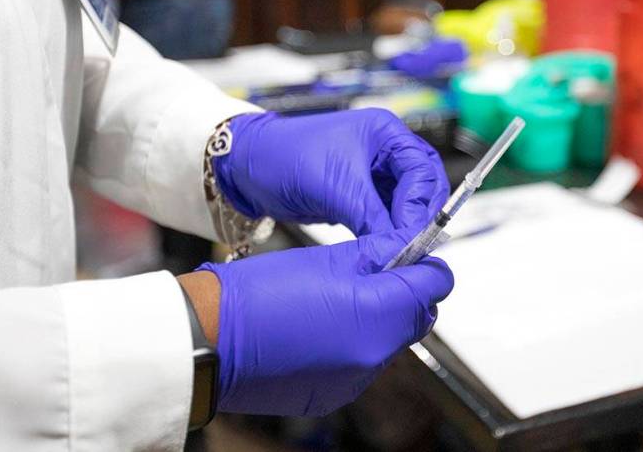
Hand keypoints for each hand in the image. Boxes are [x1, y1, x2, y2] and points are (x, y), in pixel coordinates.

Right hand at [197, 232, 453, 415]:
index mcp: (376, 318)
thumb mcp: (327, 258)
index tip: (414, 253)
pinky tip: (325, 324)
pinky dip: (355, 342)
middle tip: (377, 269)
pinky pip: (361, 364)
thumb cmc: (258, 294)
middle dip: (406, 293)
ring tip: (342, 295)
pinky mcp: (333, 395)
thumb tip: (410, 247)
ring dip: (381, 318)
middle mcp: (372, 357)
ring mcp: (353, 381)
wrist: (208, 338)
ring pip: (390, 342)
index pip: (434, 287)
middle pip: (417, 319)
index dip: (427, 266)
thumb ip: (379, 253)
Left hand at [215, 109, 448, 235]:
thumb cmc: (285, 157)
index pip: (422, 169)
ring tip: (399, 250)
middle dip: (419, 215)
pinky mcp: (361, 195)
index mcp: (385, 132)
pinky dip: (389, 231)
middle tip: (413, 245)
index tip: (412, 235)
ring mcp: (374, 173)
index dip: (420, 204)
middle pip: (423, 186)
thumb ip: (373, 217)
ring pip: (407, 204)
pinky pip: (387, 215)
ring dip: (405, 227)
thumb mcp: (336, 187)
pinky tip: (384, 247)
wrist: (246, 168)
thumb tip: (400, 246)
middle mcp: (385, 150)